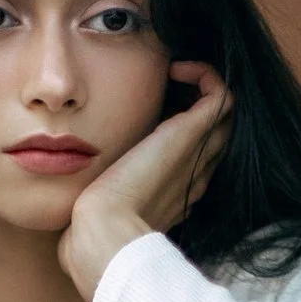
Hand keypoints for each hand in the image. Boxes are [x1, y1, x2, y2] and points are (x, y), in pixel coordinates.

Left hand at [57, 59, 233, 301]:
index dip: (186, 129)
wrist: (103, 233)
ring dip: (206, 85)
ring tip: (175, 72)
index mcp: (177, 193)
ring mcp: (196, 155)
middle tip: (170, 86)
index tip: (156, 114)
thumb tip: (75, 212)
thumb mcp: (102, 212)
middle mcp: (194, 174)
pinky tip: (176, 69)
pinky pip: (221, 95)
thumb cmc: (95, 230)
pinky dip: (206, 75)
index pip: (198, 156)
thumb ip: (100, 204)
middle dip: (199, 104)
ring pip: (225, 114)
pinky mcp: (189, 135)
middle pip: (217, 133)